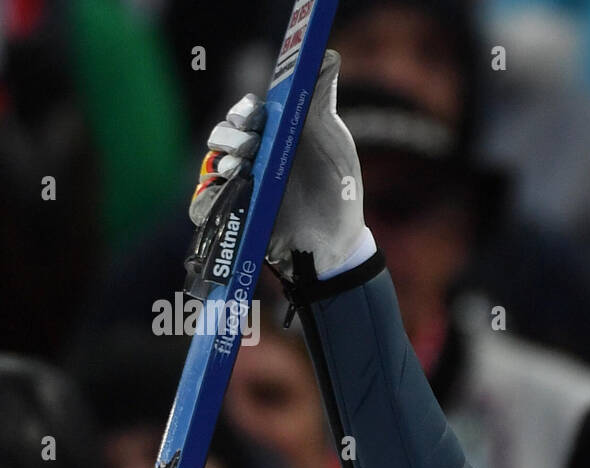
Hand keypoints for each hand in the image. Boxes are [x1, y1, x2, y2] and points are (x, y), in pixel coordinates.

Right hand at [189, 50, 372, 278]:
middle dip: (233, 137)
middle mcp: (253, 157)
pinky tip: (227, 196)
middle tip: (251, 147)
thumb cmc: (338, 190)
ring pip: (212, 164)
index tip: (256, 118)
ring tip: (242, 171)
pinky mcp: (233, 215)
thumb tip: (329, 54)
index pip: (246, 113)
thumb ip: (323, 101)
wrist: (337, 243)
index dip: (245, 112)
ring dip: (223, 163)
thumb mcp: (335, 143)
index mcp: (275, 135)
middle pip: (223, 134)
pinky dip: (209, 199)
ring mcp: (241, 186)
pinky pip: (203, 204)